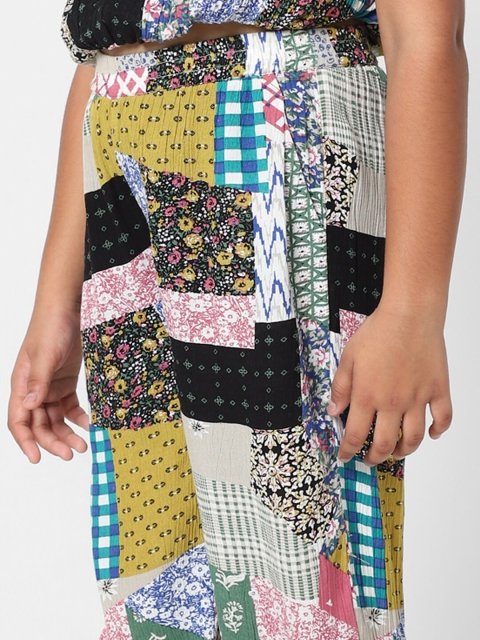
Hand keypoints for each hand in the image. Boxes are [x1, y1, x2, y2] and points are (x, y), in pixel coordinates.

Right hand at [8, 310, 88, 463]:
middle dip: (53, 441)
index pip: (19, 420)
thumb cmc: (51, 328)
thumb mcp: (45, 355)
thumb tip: (30, 405)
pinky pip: (70, 408)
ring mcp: (50, 387)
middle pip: (39, 424)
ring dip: (66, 433)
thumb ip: (38, 381)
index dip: (26, 441)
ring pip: (55, 419)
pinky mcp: (66, 383)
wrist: (69, 310)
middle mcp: (34, 390)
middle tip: (72, 453)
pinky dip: (78, 418)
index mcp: (22, 385)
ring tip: (83, 445)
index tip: (37, 458)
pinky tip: (89, 424)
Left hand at [328, 305, 452, 464]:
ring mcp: (418, 399)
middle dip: (375, 457)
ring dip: (404, 451)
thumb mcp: (348, 358)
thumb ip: (341, 387)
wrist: (409, 316)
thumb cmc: (378, 332)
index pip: (355, 434)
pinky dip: (439, 430)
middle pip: (385, 443)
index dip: (348, 450)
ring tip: (396, 452)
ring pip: (413, 438)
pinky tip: (432, 433)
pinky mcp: (438, 390)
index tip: (345, 456)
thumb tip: (334, 411)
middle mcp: (393, 403)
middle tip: (369, 458)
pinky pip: (443, 418)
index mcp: (368, 396)